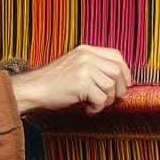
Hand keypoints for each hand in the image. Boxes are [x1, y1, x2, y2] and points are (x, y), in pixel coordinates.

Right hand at [10, 45, 131, 115]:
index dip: (125, 71)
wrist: (34, 88)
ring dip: (106, 101)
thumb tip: (119, 81)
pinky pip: (101, 99)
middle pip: (118, 71)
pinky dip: (97, 108)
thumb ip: (94, 67)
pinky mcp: (82, 84)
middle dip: (120, 89)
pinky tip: (87, 109)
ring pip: (111, 87)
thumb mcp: (75, 65)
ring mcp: (85, 69)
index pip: (117, 56)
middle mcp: (87, 57)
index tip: (124, 84)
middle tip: (112, 100)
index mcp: (86, 50)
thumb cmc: (54, 82)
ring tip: (94, 105)